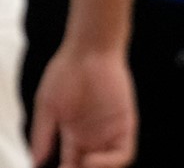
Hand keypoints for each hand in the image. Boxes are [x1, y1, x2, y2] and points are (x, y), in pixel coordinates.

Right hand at [30, 48, 135, 167]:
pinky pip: (123, 153)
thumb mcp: (48, 107)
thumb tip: (36, 162)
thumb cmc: (66, 72)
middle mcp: (93, 137)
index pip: (70, 165)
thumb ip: (43, 135)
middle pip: (88, 167)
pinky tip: (90, 161)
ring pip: (107, 165)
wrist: (88, 51)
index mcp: (74, 135)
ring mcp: (110, 132)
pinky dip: (109, 163)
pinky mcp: (125, 124)